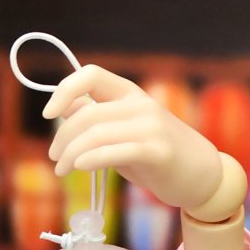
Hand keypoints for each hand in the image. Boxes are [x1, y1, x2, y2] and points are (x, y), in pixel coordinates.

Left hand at [43, 65, 222, 211]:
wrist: (201, 175)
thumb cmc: (155, 154)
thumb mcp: (123, 131)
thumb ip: (97, 118)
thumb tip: (63, 107)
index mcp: (130, 93)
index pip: (90, 75)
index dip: (64, 90)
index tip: (48, 113)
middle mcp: (140, 104)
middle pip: (86, 114)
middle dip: (62, 138)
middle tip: (55, 158)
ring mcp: (151, 127)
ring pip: (95, 135)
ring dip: (70, 154)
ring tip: (62, 169)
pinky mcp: (157, 152)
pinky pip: (115, 152)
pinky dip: (91, 159)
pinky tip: (80, 168)